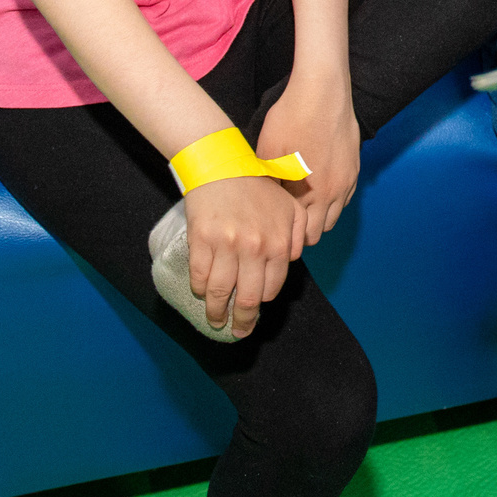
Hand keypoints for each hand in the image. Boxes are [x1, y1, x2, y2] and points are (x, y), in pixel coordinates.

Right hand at [181, 173, 301, 335]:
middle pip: (248, 298)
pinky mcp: (202, 241)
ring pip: (220, 294)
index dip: (263, 302)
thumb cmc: (256, 184)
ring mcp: (226, 246)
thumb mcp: (288, 205)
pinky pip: (199, 277)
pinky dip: (200, 290)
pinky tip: (202, 293)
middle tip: (239, 332)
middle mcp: (254, 248)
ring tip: (216, 321)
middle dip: (243, 321)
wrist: (221, 164)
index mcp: (277, 242)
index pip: (272, 288)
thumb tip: (292, 258)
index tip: (256, 308)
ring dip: (217, 314)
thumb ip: (297, 232)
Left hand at [259, 73, 360, 245]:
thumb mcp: (268, 153)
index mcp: (309, 194)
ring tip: (301, 202)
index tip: (275, 230)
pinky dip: (332, 199)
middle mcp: (333, 193)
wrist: (322, 90)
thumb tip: (261, 203)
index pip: (301, 236)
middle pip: (319, 231)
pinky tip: (318, 185)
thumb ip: (267, 184)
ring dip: (319, 215)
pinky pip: (345, 197)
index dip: (287, 237)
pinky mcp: (355, 167)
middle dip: (303, 230)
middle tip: (285, 218)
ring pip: (334, 215)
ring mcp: (347, 180)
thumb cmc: (292, 118)